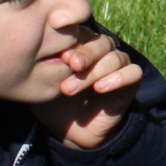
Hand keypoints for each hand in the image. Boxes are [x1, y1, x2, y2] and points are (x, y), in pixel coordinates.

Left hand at [30, 30, 143, 149]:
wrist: (71, 133)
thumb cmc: (53, 103)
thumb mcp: (41, 83)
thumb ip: (37, 65)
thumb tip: (32, 48)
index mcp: (81, 47)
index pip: (84, 32)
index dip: (73, 38)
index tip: (58, 53)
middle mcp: (102, 54)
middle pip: (102, 42)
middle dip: (86, 52)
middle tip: (70, 64)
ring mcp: (117, 67)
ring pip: (116, 57)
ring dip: (94, 71)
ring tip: (72, 88)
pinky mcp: (130, 84)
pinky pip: (133, 73)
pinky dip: (118, 78)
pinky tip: (100, 88)